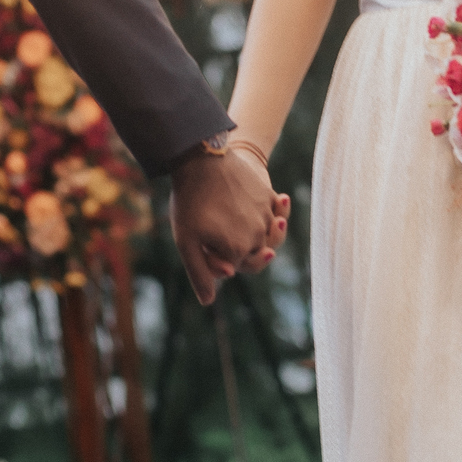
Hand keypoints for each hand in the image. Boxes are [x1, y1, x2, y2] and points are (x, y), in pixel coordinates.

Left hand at [170, 144, 289, 304]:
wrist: (202, 159)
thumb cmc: (190, 202)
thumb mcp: (186, 241)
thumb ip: (200, 273)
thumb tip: (208, 302)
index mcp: (239, 251)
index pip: (238, 267)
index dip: (221, 259)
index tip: (207, 246)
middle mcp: (258, 235)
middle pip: (255, 253)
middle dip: (240, 247)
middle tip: (221, 231)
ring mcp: (267, 215)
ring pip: (266, 233)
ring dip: (256, 231)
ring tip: (238, 219)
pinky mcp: (270, 196)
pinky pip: (275, 212)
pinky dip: (272, 213)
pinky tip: (265, 206)